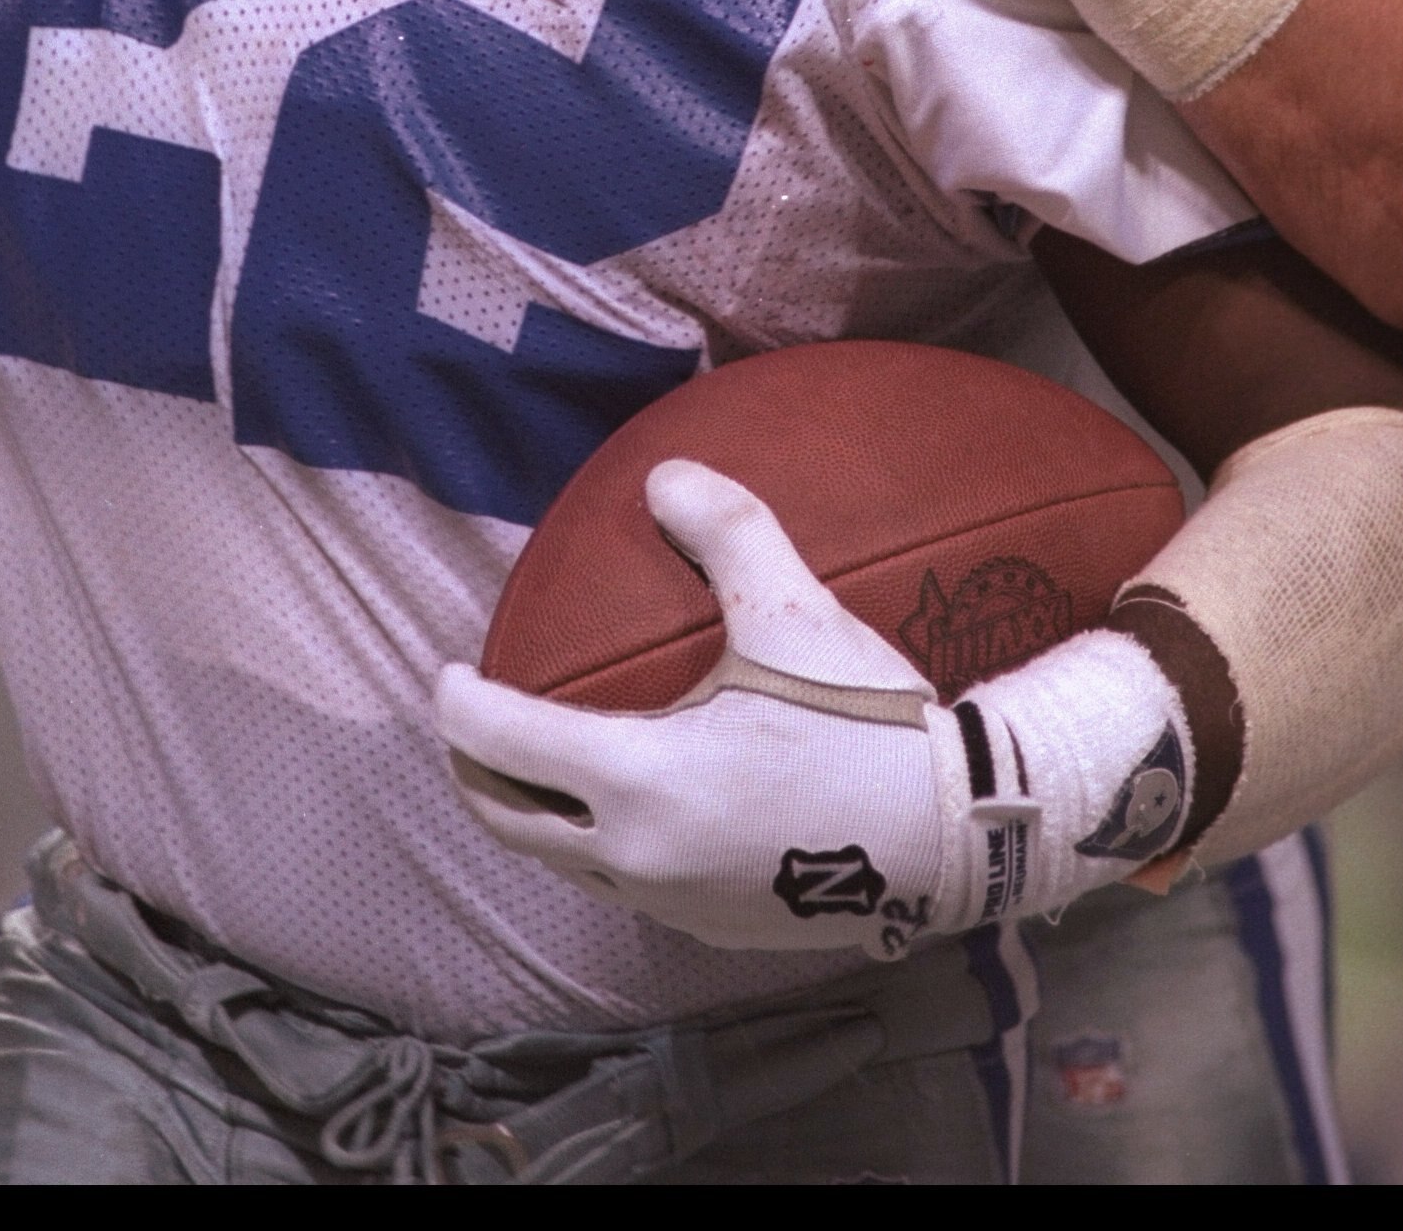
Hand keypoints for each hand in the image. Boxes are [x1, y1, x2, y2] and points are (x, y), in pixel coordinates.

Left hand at [437, 460, 945, 954]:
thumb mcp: (794, 611)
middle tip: (471, 719)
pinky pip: (618, 885)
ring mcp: (671, 902)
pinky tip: (621, 806)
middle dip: (473, 765)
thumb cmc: (867, 723)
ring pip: (560, 861)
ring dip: (531, 810)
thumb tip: (663, 476)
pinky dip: (590, 843)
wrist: (954, 836)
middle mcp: (636, 855)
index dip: (460, 702)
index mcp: (638, 779)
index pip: (503, 740)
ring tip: (536, 760)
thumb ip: (724, 531)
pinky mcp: (708, 926)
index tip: (447, 674)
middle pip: (508, 816)